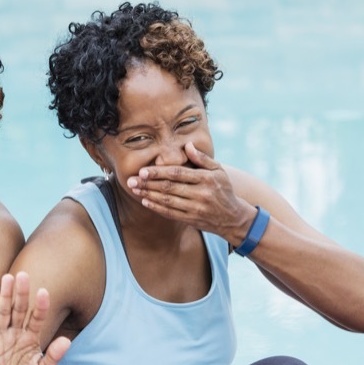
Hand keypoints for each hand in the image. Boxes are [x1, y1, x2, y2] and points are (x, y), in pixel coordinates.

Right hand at [0, 272, 69, 364]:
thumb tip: (66, 341)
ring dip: (5, 296)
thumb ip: (53, 357)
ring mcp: (1, 337)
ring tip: (7, 278)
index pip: (37, 318)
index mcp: (32, 338)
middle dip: (22, 293)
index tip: (44, 292)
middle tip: (23, 274)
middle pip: (20, 309)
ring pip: (3, 313)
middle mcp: (16, 333)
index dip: (40, 306)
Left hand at [127, 142, 255, 242]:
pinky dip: (156, 207)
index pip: (177, 173)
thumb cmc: (223, 189)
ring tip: (134, 190)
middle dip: (148, 184)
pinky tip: (145, 201)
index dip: (158, 172)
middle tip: (131, 181)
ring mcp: (196, 208)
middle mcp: (201, 194)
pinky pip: (170, 213)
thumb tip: (187, 145)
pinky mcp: (192, 220)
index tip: (142, 171)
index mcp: (206, 178)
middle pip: (169, 187)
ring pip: (168, 201)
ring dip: (149, 195)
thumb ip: (202, 158)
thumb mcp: (218, 170)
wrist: (233, 217)